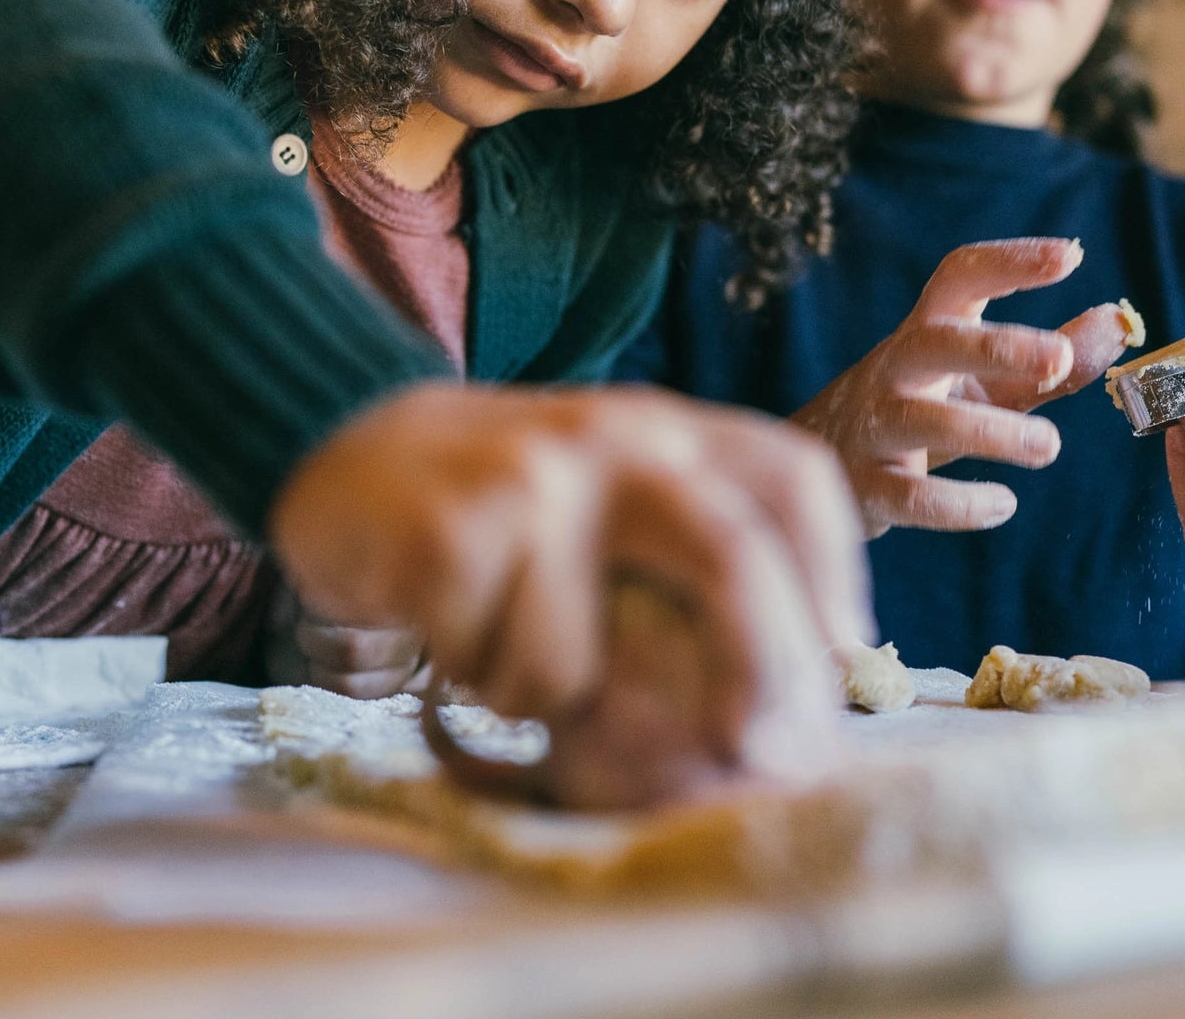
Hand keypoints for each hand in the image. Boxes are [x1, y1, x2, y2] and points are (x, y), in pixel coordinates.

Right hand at [268, 381, 868, 777]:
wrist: (344, 442)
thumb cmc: (503, 504)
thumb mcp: (608, 503)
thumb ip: (688, 566)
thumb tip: (790, 714)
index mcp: (665, 430)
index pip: (790, 482)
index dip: (834, 581)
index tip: (840, 668)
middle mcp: (613, 438)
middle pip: (727, 555)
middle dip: (756, 669)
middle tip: (750, 754)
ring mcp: (531, 479)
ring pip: (583, 659)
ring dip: (543, 692)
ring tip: (499, 636)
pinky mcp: (451, 529)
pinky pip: (495, 669)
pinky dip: (472, 676)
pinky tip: (445, 621)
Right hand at [792, 237, 1138, 536]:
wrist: (820, 457)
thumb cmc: (923, 408)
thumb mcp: (984, 381)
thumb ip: (1051, 360)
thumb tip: (1120, 323)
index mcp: (927, 331)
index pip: (960, 278)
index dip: (1011, 262)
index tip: (1070, 255)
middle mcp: (896, 368)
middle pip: (936, 342)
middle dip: (996, 346)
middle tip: (1058, 358)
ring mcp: (877, 425)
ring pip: (925, 420)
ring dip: (991, 431)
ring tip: (1048, 444)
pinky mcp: (869, 486)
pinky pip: (912, 496)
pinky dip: (960, 505)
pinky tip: (1003, 504)